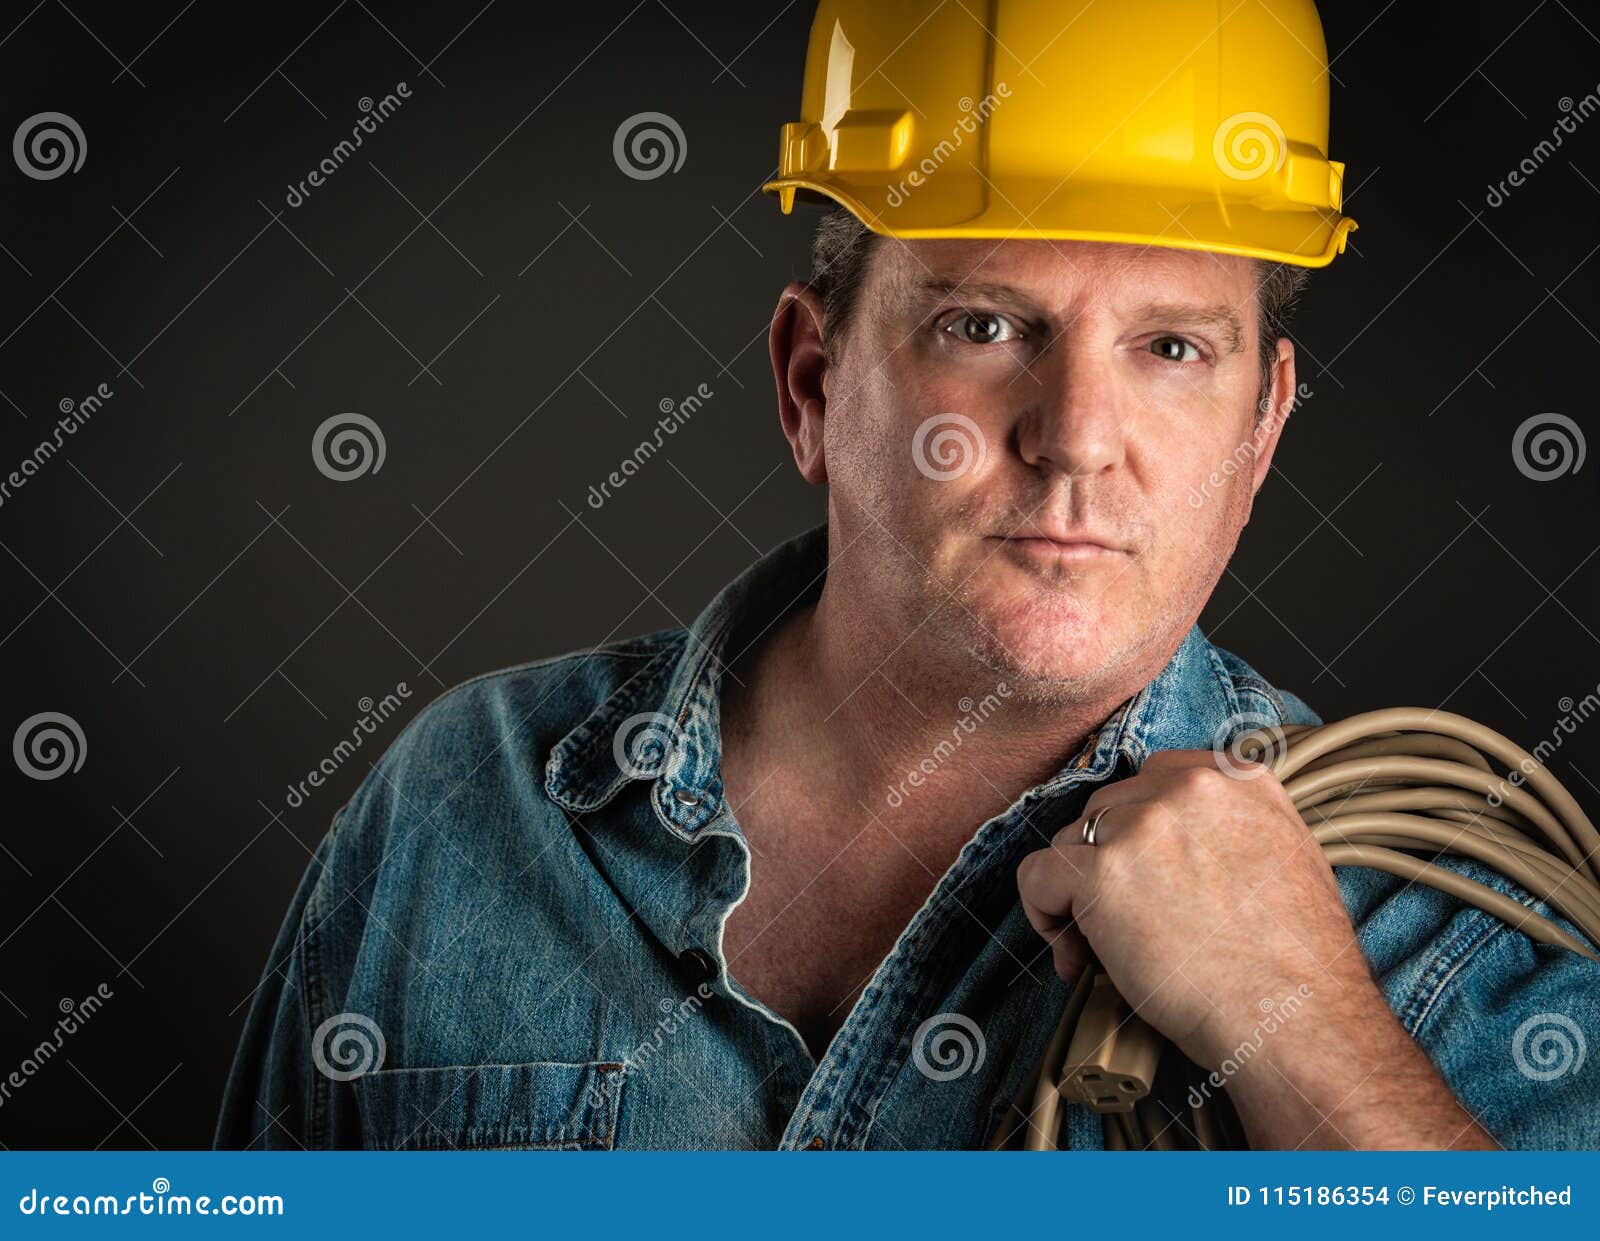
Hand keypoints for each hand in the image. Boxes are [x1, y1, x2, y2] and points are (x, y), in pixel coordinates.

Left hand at [1015, 747, 1496, 1147]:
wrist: (1296, 1018)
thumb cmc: (1295, 961)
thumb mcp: (1285, 854)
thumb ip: (1229, 824)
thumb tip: (1172, 841)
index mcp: (1235, 778)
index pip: (1153, 779)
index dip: (1138, 831)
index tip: (1144, 874)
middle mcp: (1186, 789)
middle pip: (1107, 810)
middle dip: (1107, 863)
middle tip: (1124, 923)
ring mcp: (1142, 827)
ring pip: (1071, 842)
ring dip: (1076, 893)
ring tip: (1102, 949)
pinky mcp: (1102, 874)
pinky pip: (1037, 876)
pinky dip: (1043, 914)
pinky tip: (1072, 951)